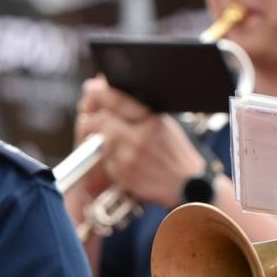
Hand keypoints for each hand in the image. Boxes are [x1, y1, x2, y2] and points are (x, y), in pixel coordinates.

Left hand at [78, 77, 206, 208]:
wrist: (188, 185)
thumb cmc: (177, 154)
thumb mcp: (165, 124)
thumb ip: (141, 109)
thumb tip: (114, 92)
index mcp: (151, 120)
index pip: (117, 100)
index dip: (98, 94)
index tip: (91, 91)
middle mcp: (139, 137)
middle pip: (101, 121)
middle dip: (90, 120)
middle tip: (88, 120)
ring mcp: (130, 158)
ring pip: (100, 143)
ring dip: (96, 141)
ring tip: (103, 141)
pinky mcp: (124, 175)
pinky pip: (106, 162)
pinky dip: (108, 160)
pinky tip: (119, 160)